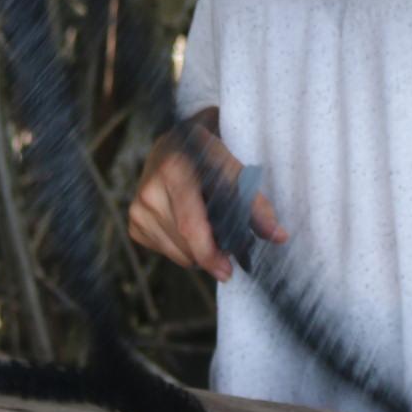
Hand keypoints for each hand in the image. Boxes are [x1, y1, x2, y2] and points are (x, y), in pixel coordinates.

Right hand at [127, 107, 285, 281]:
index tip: (228, 270)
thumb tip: (278, 236)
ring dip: (198, 253)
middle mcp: (150, 188)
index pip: (192, 225)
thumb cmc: (210, 154)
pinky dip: (182, 249)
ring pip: (177, 253)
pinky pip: (165, 252)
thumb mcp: (235, 167)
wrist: (178, 140)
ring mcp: (138, 206)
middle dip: (211, 253)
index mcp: (175, 168)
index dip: (211, 254)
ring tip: (209, 229)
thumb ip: (255, 202)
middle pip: (186, 244)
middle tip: (228, 248)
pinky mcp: (134, 222)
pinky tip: (188, 227)